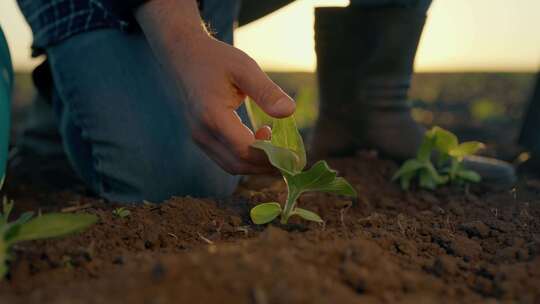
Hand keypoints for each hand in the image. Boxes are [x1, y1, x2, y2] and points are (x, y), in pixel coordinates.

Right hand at [136, 0, 293, 174]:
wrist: (182, 54)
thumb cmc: (215, 58)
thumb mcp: (245, 68)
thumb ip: (267, 92)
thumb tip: (290, 112)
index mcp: (212, 116)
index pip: (244, 150)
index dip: (270, 156)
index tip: (292, 152)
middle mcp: (202, 132)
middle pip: (238, 164)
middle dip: (265, 165)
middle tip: (289, 155)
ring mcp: (198, 137)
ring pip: (231, 165)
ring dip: (255, 163)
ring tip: (277, 147)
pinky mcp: (200, 137)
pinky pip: (224, 157)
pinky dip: (245, 157)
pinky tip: (260, 139)